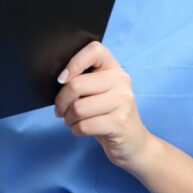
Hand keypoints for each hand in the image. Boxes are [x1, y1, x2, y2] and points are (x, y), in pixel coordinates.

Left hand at [53, 41, 153, 171]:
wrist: (133, 142)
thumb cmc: (107, 114)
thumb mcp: (98, 92)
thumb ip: (83, 81)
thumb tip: (58, 80)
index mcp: (114, 68)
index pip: (94, 50)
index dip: (73, 63)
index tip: (62, 79)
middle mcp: (121, 81)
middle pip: (76, 85)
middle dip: (61, 101)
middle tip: (60, 109)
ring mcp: (123, 102)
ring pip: (78, 108)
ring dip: (68, 118)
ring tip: (71, 120)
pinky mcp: (120, 123)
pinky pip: (84, 126)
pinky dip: (75, 130)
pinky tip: (80, 129)